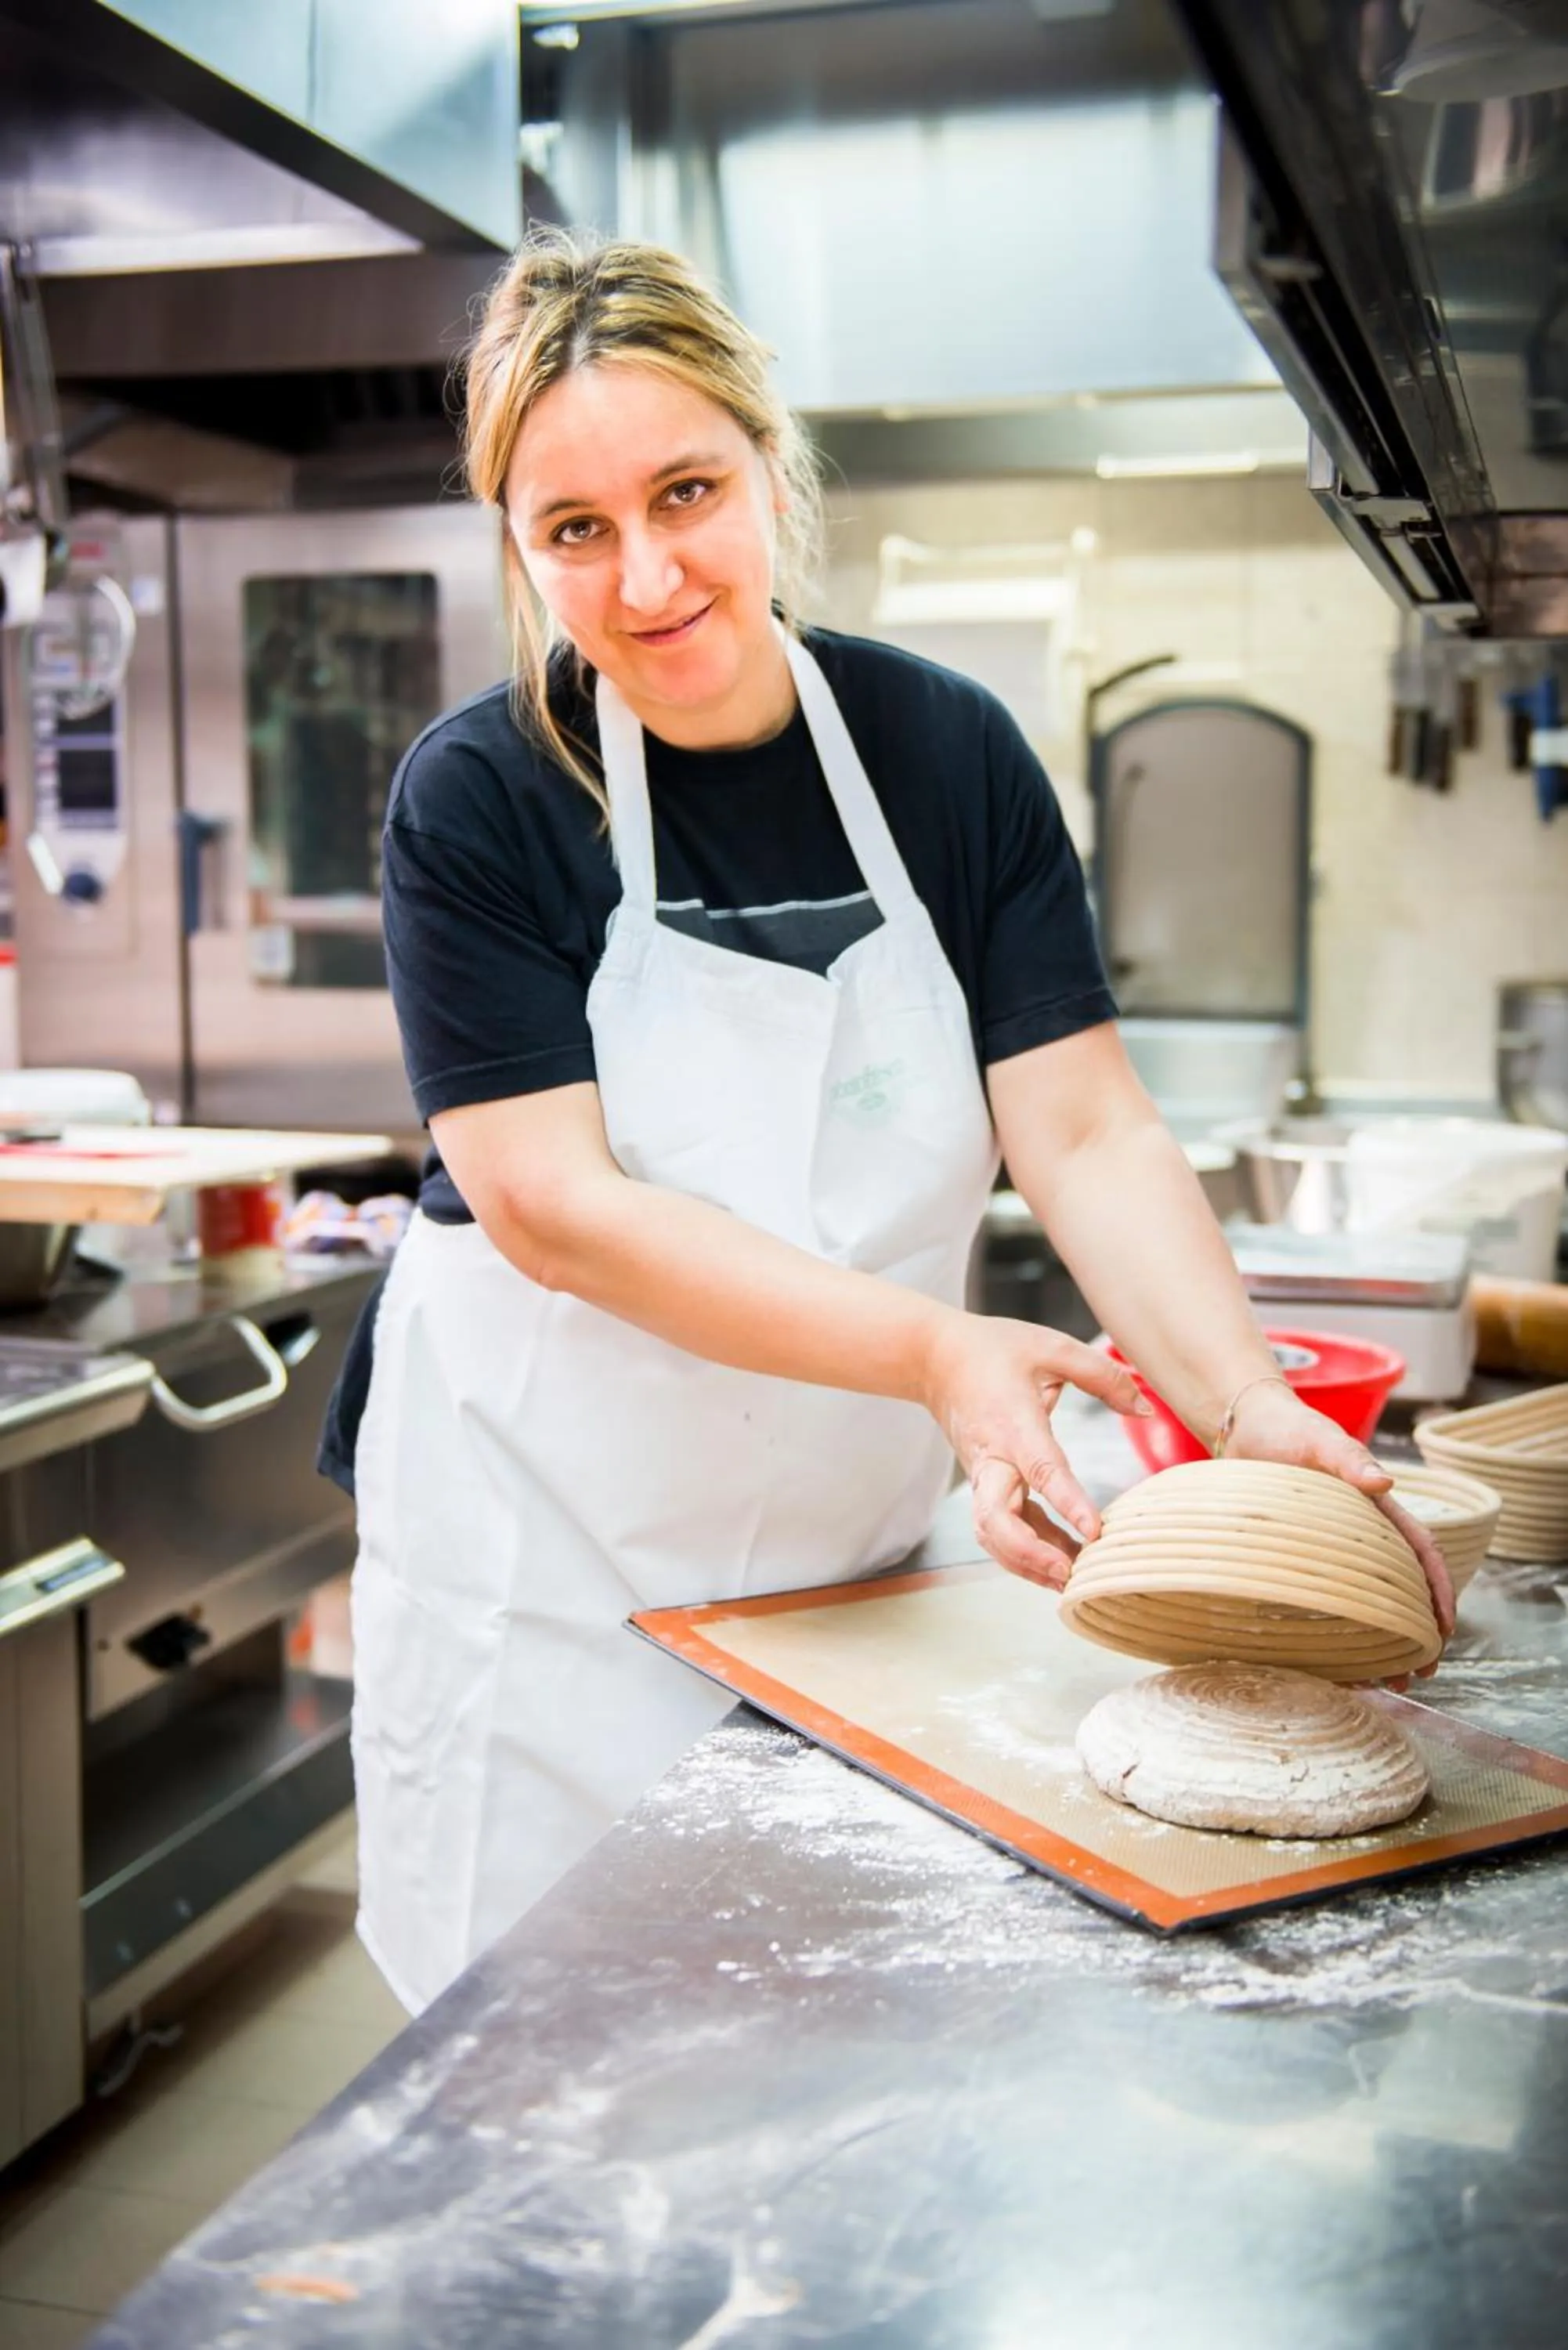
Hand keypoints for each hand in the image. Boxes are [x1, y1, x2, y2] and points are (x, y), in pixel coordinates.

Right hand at [921, 1313, 1153, 1588]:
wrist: (934, 1359)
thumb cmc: (994, 1350)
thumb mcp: (1053, 1347)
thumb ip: (1103, 1376)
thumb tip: (1146, 1409)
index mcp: (1012, 1423)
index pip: (1041, 1470)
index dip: (1067, 1503)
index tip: (1093, 1531)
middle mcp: (992, 1458)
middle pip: (996, 1521)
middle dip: (1030, 1554)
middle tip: (1070, 1573)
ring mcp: (983, 1477)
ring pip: (993, 1536)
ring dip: (1027, 1563)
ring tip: (1071, 1582)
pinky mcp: (984, 1486)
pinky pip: (1000, 1529)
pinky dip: (1025, 1553)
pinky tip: (1059, 1564)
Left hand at [1222, 1378, 1455, 1677]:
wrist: (1242, 1426)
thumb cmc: (1287, 1428)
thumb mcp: (1320, 1440)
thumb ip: (1349, 1458)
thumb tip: (1384, 1482)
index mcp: (1378, 1510)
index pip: (1421, 1553)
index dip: (1439, 1590)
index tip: (1446, 1629)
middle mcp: (1361, 1536)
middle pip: (1401, 1590)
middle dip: (1417, 1633)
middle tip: (1419, 1673)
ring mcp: (1331, 1550)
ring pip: (1366, 1603)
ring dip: (1380, 1642)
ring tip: (1384, 1682)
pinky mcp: (1299, 1559)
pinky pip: (1322, 1601)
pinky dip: (1333, 1634)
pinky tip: (1332, 1665)